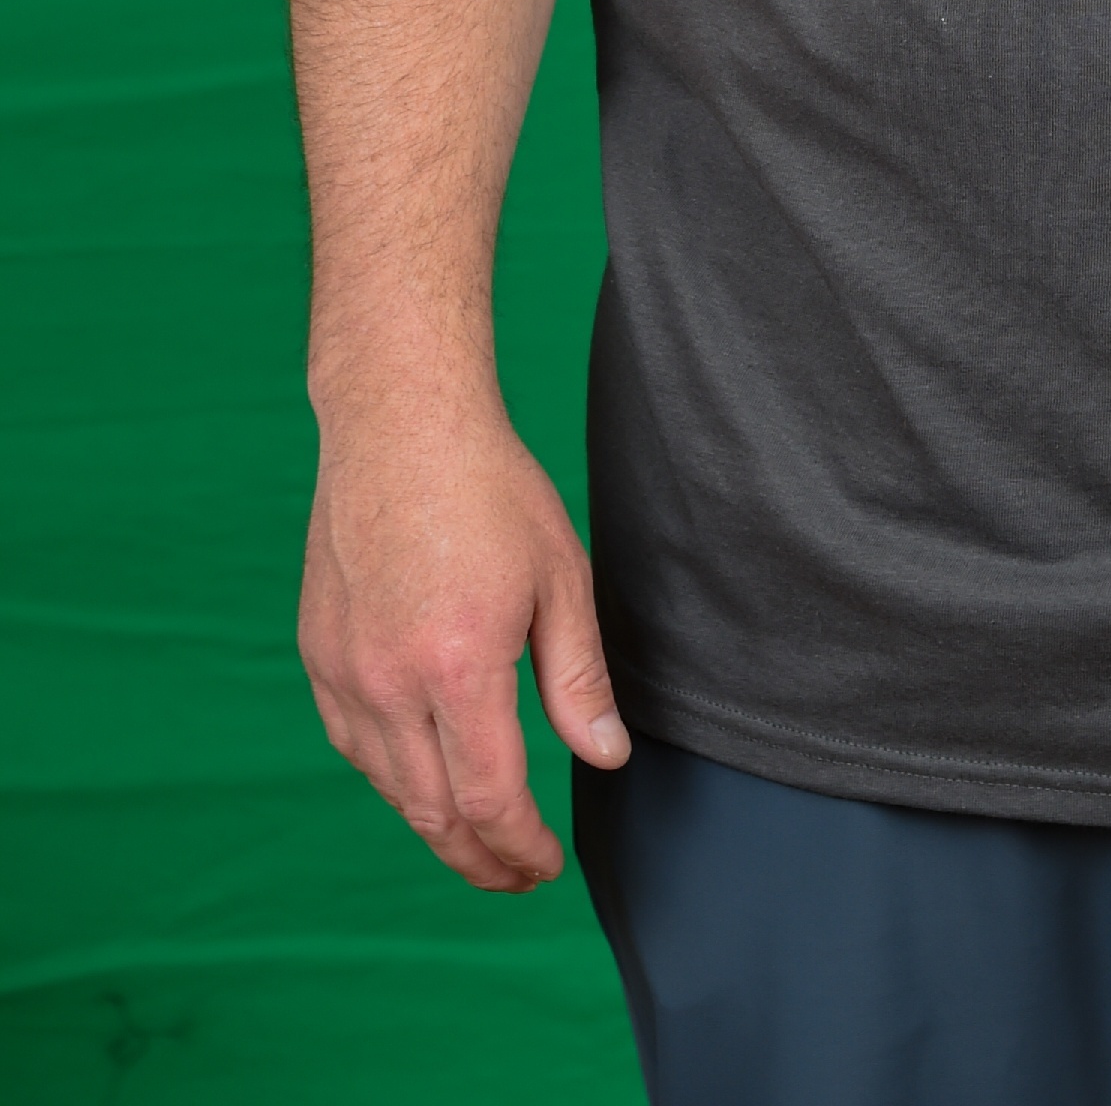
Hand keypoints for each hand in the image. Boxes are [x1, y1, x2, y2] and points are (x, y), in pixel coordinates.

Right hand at [299, 392, 630, 891]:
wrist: (399, 422)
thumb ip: (578, 678)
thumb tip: (604, 759)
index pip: (491, 798)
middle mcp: (389, 680)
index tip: (547, 866)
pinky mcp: (317, 653)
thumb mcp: (559, 575)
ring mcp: (344, 669)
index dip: (521, 847)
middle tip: (517, 876)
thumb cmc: (490, 487)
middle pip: (433, 812)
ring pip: (389, 786)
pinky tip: (424, 776)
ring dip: (435, 825)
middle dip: (479, 858)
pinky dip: (393, 777)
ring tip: (478, 839)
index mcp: (459, 665)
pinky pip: (354, 744)